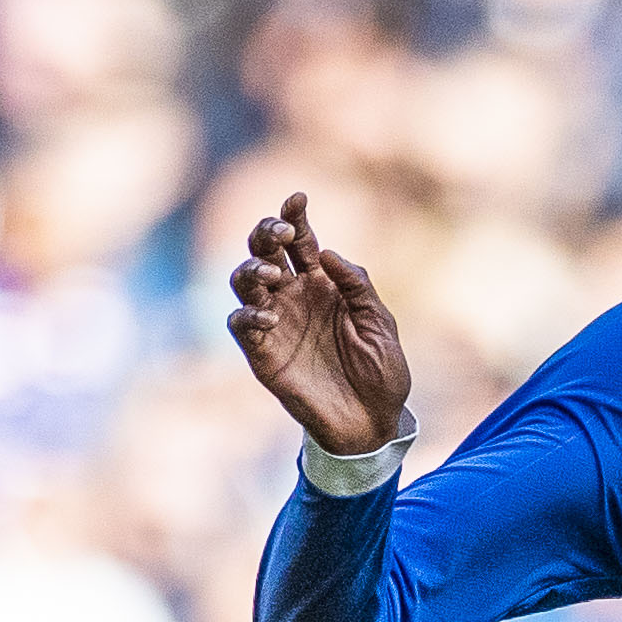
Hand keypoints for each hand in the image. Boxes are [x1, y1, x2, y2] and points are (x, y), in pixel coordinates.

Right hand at [226, 190, 409, 458]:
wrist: (373, 421)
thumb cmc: (381, 372)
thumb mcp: (379, 324)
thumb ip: (357, 286)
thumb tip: (327, 253)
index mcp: (321, 284)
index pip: (299, 241)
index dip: (293, 217)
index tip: (297, 199)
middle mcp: (293, 296)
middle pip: (263, 251)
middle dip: (265, 234)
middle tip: (281, 235)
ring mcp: (275, 323)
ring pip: (243, 281)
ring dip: (252, 270)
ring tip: (273, 275)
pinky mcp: (261, 353)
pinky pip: (240, 324)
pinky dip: (249, 315)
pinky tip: (270, 317)